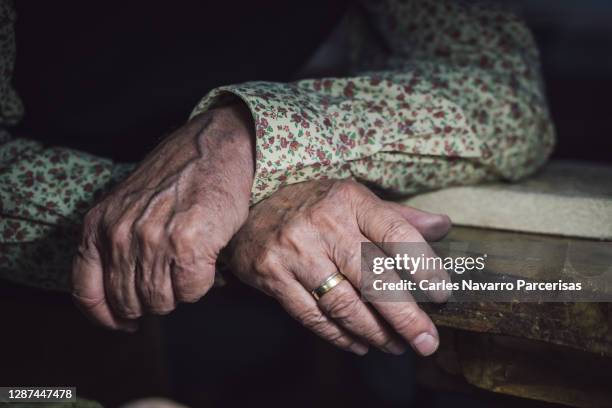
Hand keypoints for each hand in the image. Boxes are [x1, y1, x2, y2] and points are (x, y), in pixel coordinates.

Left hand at [72, 103, 254, 330]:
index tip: (123, 323)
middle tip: (171, 281)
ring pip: (161, 302)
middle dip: (152, 302)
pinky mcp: (188, 244)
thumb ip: (114, 243)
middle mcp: (120, 235)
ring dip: (179, 292)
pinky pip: (192, 290)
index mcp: (98, 225)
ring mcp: (153, 240)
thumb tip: (120, 295)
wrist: (213, 146)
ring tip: (189, 267)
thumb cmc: (176, 176)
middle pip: (129, 303)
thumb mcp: (127, 204)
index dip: (106, 317)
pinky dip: (202, 284)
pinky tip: (206, 261)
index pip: (86, 294)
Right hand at [229, 179, 450, 355]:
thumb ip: (398, 217)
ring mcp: (296, 251)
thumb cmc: (313, 207)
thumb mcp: (355, 200)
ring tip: (396, 346)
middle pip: (373, 278)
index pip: (396, 235)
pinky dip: (340, 336)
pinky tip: (359, 344)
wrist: (251, 212)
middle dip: (405, 316)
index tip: (441, 294)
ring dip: (374, 332)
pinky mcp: (274, 276)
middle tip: (427, 341)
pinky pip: (313, 316)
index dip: (423, 267)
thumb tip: (442, 227)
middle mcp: (324, 224)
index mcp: (350, 200)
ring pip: (343, 304)